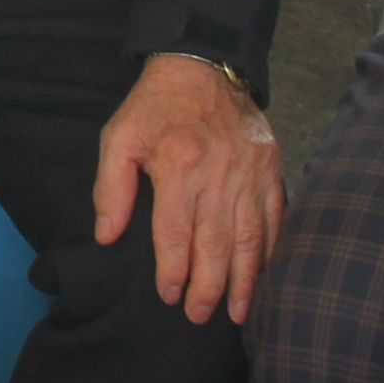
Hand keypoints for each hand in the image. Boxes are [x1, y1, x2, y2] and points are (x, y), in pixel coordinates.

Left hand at [92, 53, 283, 325]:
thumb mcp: (119, 137)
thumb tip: (107, 237)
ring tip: (238, 312)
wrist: (202, 66)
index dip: (173, 270)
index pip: (176, 232)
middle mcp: (218, 172)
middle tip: (200, 317)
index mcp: (178, 165)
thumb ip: (110, 188)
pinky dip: (272, 250)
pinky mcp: (271, 167)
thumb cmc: (155, 107)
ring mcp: (250, 171)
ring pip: (250, 237)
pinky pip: (276, 217)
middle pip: (216, 243)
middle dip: (209, 286)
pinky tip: (266, 275)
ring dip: (246, 279)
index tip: (170, 296)